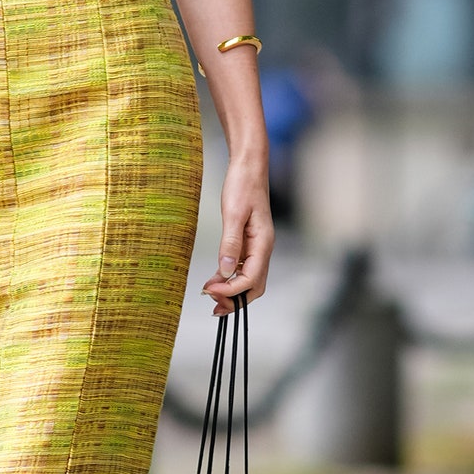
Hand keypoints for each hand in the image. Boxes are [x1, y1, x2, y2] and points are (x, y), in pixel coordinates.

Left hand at [203, 155, 274, 314]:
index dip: (232, 291)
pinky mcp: (249, 241)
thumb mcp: (233, 213)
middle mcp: (263, 248)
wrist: (248, 167)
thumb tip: (226, 272)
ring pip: (249, 279)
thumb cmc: (243, 185)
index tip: (210, 292)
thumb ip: (230, 244)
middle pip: (254, 286)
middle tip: (213, 307)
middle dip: (235, 300)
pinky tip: (214, 280)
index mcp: (263, 243)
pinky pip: (242, 267)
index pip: (251, 279)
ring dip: (231, 291)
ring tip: (210, 297)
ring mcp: (257, 246)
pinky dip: (229, 278)